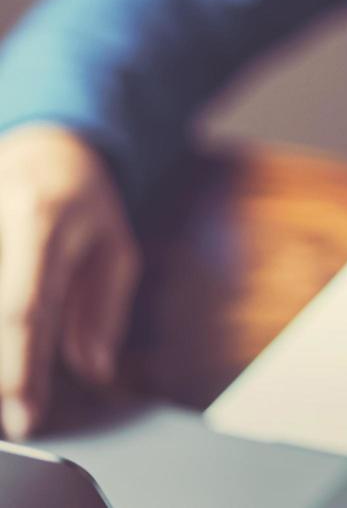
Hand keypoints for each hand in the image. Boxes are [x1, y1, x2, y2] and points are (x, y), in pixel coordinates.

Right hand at [0, 123, 139, 437]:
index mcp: (42, 223)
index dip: (19, 370)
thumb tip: (93, 369)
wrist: (45, 145)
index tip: (25, 417)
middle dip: (0, 373)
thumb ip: (102, 309)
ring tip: (12, 394)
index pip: (23, 309)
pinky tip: (12, 352)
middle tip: (14, 420)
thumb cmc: (85, 203)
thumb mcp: (116, 247)